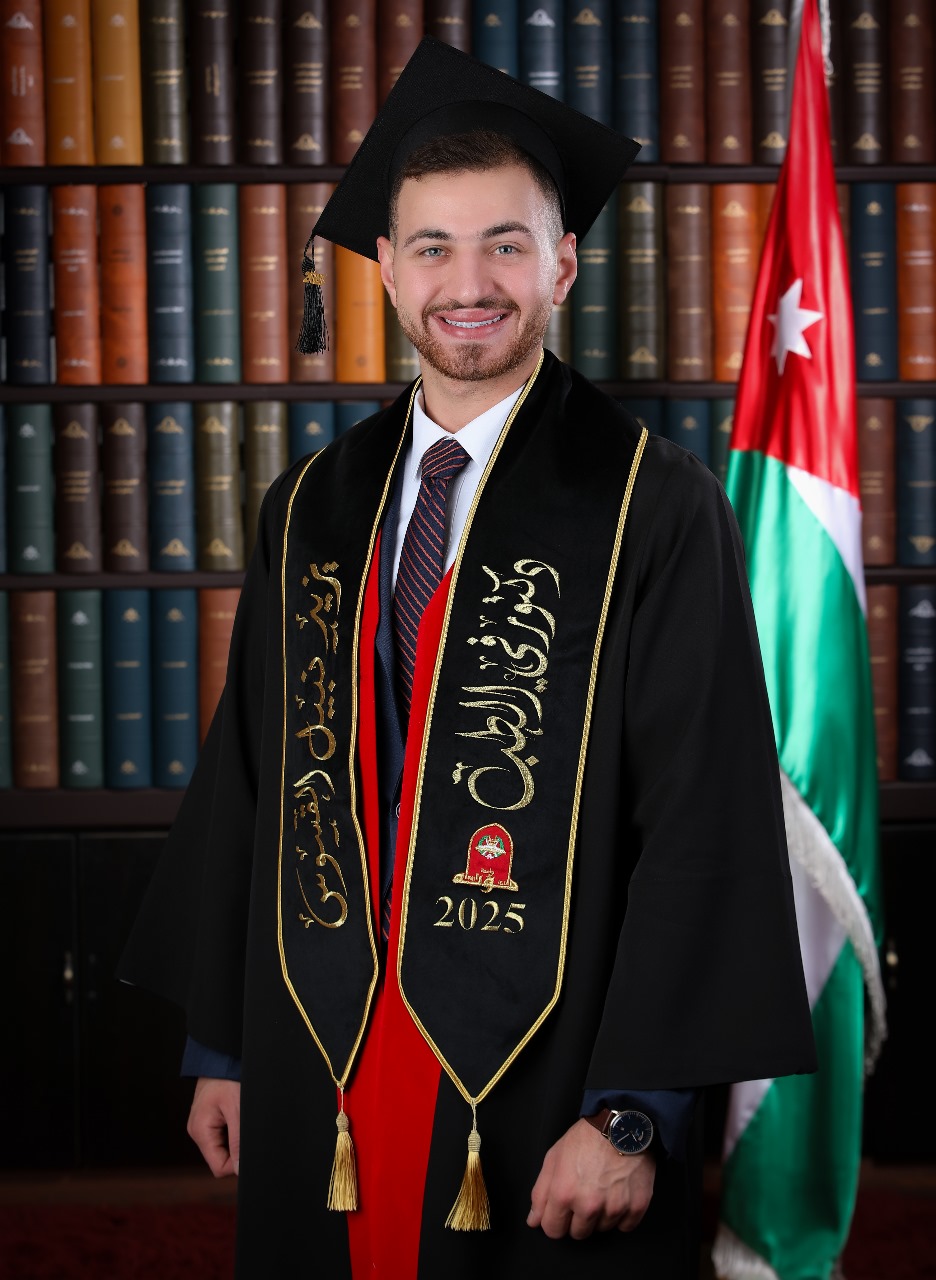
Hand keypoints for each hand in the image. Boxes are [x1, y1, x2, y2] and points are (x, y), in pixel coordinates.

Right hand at [187, 1077, 240, 1176]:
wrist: (221, 1059)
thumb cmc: (227, 1079)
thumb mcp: (237, 1110)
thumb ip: (237, 1141)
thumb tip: (239, 1169)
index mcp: (200, 1132)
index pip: (218, 1167)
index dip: (236, 1163)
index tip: (249, 1148)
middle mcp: (197, 1132)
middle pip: (220, 1159)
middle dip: (235, 1149)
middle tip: (244, 1127)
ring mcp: (201, 1127)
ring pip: (222, 1148)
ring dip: (234, 1139)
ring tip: (239, 1118)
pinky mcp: (207, 1121)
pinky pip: (221, 1137)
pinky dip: (232, 1131)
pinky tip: (235, 1115)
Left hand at [527, 1117, 654, 1239]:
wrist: (622, 1125)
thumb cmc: (587, 1138)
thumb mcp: (554, 1157)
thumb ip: (540, 1192)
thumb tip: (534, 1220)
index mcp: (564, 1194)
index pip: (553, 1231)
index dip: (555, 1220)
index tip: (561, 1211)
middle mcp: (588, 1205)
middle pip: (578, 1234)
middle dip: (578, 1219)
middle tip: (584, 1195)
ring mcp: (614, 1208)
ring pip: (601, 1230)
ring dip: (601, 1215)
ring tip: (603, 1188)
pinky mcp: (636, 1207)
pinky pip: (625, 1226)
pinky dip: (622, 1214)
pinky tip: (619, 1193)